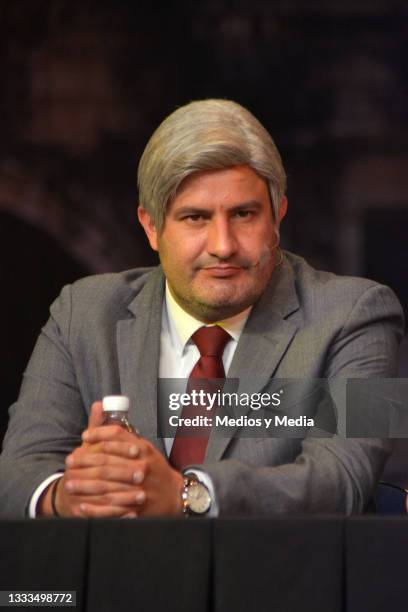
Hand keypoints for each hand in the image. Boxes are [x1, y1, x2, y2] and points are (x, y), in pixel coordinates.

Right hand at [38, 402, 142, 517]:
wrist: (68, 495)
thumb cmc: (85, 466)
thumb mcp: (90, 447)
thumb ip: (97, 427)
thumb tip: (100, 403)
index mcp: (78, 459)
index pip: (101, 453)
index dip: (121, 450)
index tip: (139, 451)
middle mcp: (75, 478)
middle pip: (102, 476)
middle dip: (124, 476)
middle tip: (144, 475)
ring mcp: (77, 498)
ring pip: (103, 498)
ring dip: (124, 498)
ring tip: (142, 496)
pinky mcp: (82, 515)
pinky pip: (102, 517)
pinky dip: (118, 516)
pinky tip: (133, 515)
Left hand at [68, 423, 183, 517]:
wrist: (174, 494)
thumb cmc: (155, 468)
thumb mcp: (144, 447)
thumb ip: (124, 435)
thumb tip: (103, 410)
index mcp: (142, 449)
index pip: (118, 436)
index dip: (99, 434)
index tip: (84, 436)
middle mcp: (141, 466)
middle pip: (107, 462)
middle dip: (85, 462)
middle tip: (69, 462)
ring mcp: (140, 487)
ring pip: (107, 486)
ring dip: (85, 485)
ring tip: (68, 484)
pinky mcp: (138, 506)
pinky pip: (112, 508)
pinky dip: (96, 508)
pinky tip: (82, 505)